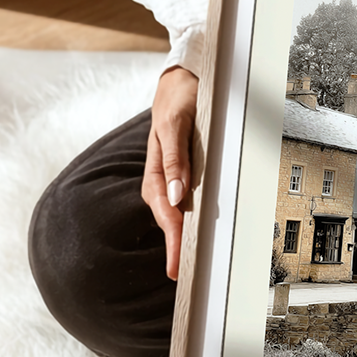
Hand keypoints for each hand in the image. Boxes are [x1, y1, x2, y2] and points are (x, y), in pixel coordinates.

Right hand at [142, 66, 198, 279]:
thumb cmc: (179, 97)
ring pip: (178, 214)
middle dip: (177, 248)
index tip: (176, 267)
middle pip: (170, 220)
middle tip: (185, 278)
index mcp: (158, 169)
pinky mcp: (186, 174)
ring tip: (190, 266)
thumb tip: (176, 196)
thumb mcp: (176, 122)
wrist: (183, 78)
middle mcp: (164, 178)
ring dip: (183, 238)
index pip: (165, 212)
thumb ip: (174, 157)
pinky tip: (199, 235)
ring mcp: (175, 177)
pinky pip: (188, 202)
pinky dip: (191, 221)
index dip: (172, 241)